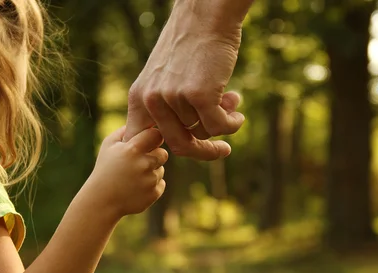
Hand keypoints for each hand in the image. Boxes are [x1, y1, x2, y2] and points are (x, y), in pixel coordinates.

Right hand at [87, 126, 167, 217]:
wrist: (102, 200)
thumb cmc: (105, 169)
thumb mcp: (108, 146)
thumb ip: (125, 130)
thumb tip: (143, 121)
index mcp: (133, 149)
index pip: (156, 135)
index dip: (153, 138)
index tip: (148, 141)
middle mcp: (144, 164)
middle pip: (163, 154)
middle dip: (154, 156)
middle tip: (140, 162)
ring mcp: (150, 180)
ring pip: (161, 170)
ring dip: (151, 172)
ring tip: (133, 177)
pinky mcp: (154, 193)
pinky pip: (161, 184)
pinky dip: (151, 186)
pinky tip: (136, 188)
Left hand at [125, 5, 245, 160]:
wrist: (206, 15)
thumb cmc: (190, 46)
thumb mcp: (166, 77)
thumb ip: (168, 108)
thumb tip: (188, 141)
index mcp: (139, 97)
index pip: (140, 141)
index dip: (159, 151)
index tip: (183, 148)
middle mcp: (152, 100)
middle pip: (179, 145)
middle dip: (204, 151)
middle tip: (222, 150)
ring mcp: (174, 98)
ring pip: (203, 132)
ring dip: (222, 122)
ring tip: (231, 101)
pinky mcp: (199, 95)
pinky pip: (220, 126)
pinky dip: (232, 124)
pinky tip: (238, 112)